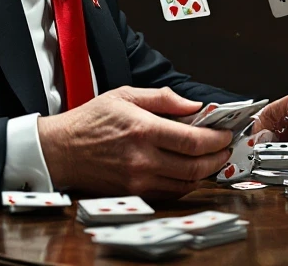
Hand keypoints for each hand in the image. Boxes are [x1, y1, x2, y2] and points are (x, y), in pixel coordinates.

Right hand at [37, 86, 231, 198]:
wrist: (62, 150)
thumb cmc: (91, 120)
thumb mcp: (125, 95)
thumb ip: (163, 99)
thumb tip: (193, 105)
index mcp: (143, 129)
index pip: (192, 140)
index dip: (216, 138)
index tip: (225, 133)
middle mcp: (143, 158)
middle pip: (195, 165)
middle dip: (217, 157)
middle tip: (225, 148)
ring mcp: (138, 179)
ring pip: (186, 182)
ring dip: (205, 172)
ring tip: (212, 158)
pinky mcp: (134, 192)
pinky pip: (171, 192)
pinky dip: (186, 183)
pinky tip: (190, 171)